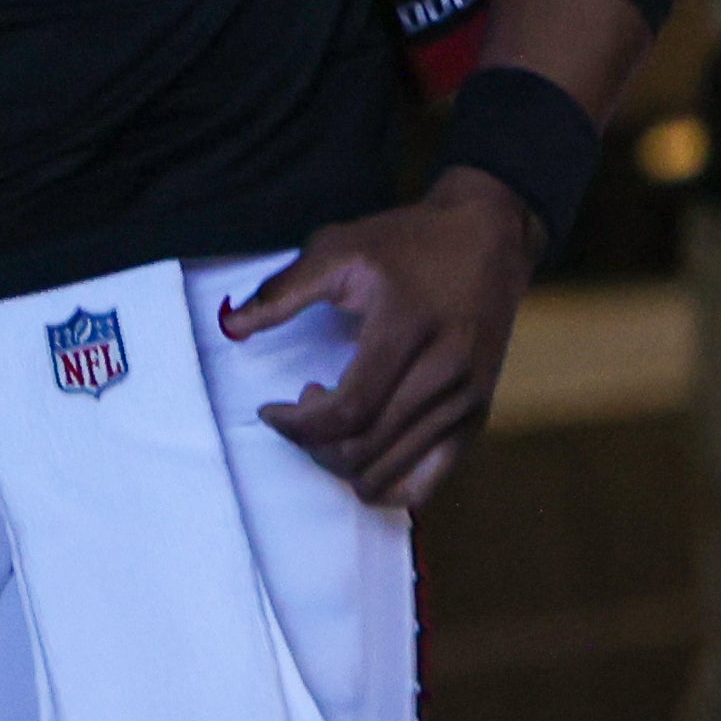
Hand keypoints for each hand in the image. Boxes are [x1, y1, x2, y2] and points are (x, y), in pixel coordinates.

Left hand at [229, 164, 540, 510]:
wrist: (489, 236)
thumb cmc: (410, 241)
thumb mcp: (342, 248)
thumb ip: (284, 290)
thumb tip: (230, 327)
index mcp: (408, 330)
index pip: (348, 411)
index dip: (298, 425)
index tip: (270, 410)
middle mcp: (445, 372)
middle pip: (366, 448)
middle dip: (314, 445)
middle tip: (301, 408)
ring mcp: (467, 400)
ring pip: (391, 471)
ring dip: (345, 463)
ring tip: (334, 421)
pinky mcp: (478, 415)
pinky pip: (428, 480)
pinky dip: (387, 484)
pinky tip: (365, 453)